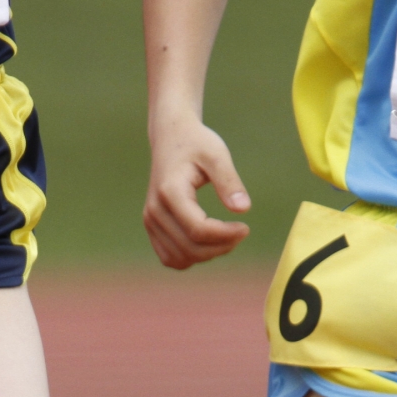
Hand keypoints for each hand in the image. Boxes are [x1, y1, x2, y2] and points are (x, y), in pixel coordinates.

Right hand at [145, 111, 249, 267]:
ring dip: (208, 255)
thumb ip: (229, 181)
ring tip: (227, 237)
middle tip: (241, 232)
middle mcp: (154, 210)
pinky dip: (192, 258)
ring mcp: (150, 221)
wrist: (171, 138)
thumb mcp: (217, 155)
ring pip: (181, 257)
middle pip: (191, 247)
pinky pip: (171, 258)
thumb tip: (243, 210)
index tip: (246, 227)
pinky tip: (209, 243)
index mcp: (169, 192)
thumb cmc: (197, 144)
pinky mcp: (152, 228)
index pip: (198, 229)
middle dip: (221, 247)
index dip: (225, 235)